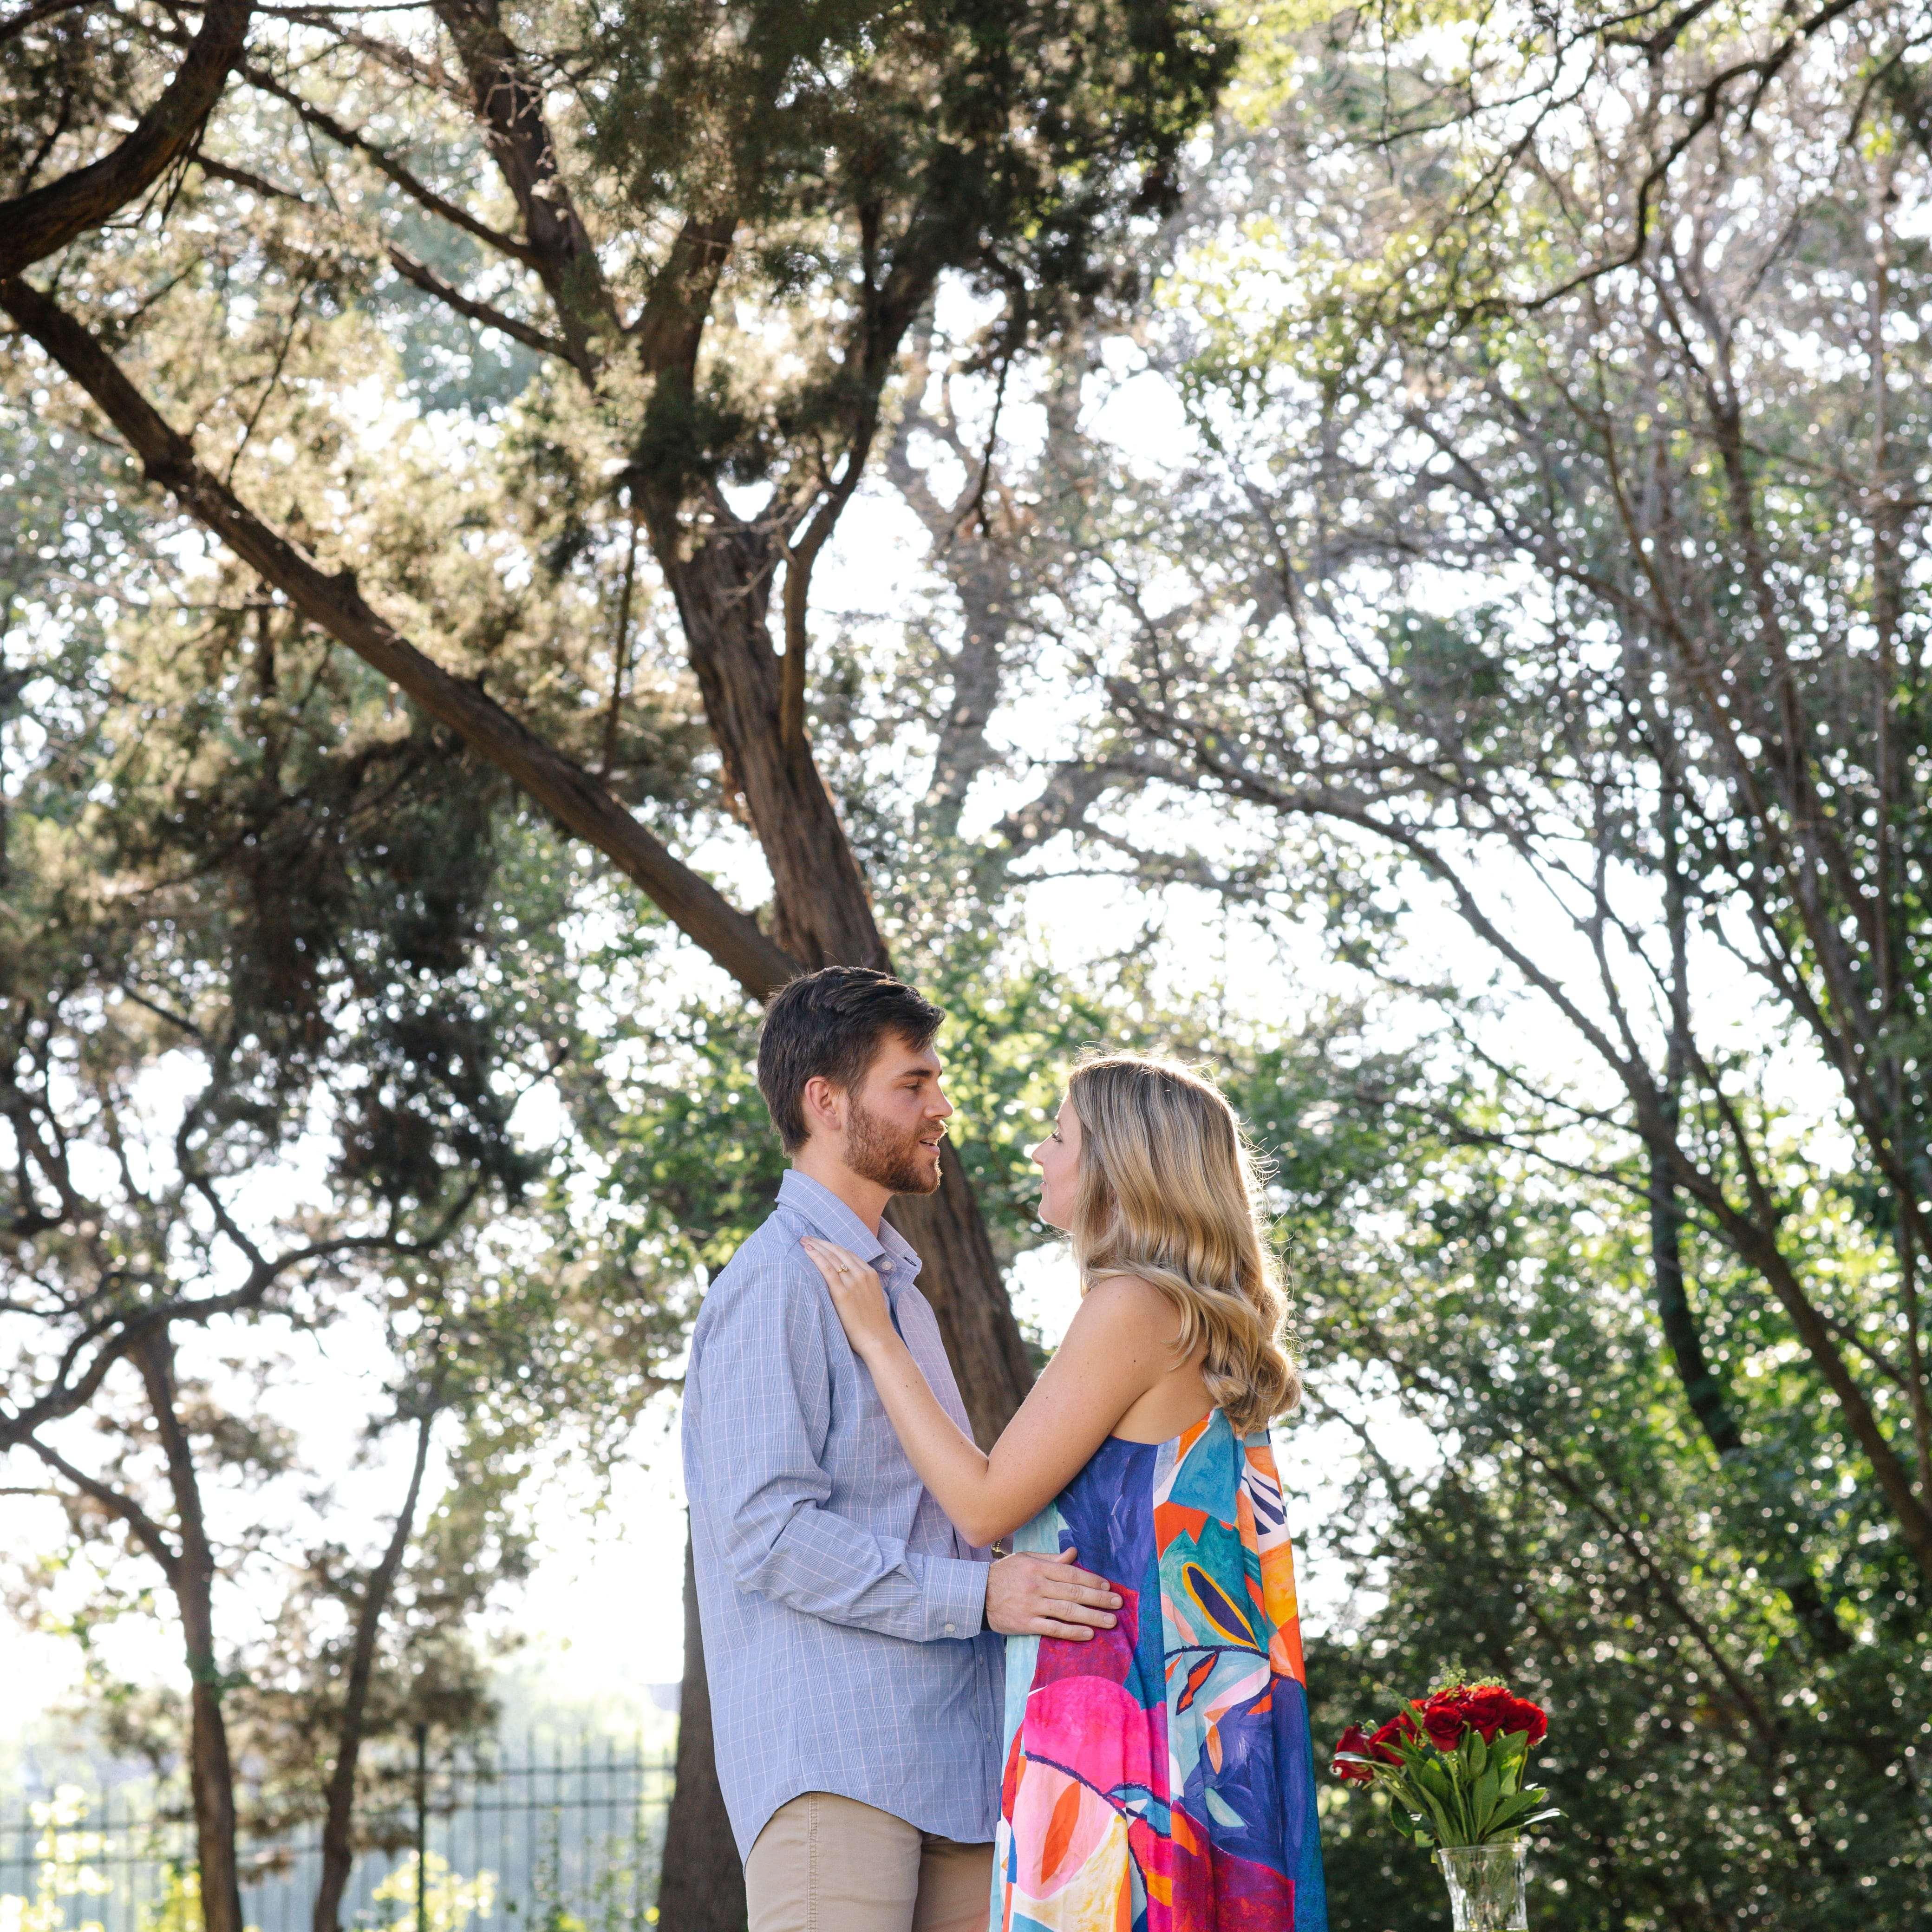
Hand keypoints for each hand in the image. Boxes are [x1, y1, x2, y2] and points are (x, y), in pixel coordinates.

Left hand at [800, 1236, 892, 1352]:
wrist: (878, 1339)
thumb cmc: (873, 1324)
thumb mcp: (872, 1297)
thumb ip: (861, 1287)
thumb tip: (847, 1284)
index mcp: (870, 1274)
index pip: (848, 1253)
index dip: (832, 1246)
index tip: (820, 1243)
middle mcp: (862, 1274)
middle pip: (838, 1251)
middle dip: (821, 1242)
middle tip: (807, 1237)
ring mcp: (853, 1282)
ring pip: (831, 1257)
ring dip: (816, 1246)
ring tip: (803, 1241)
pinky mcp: (842, 1293)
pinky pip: (827, 1269)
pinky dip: (816, 1257)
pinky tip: (807, 1252)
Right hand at [984, 1547, 1122, 1642]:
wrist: (976, 1595)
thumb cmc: (1003, 1575)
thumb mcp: (1026, 1560)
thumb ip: (1051, 1559)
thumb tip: (1074, 1553)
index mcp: (1038, 1568)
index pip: (1071, 1573)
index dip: (1091, 1580)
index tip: (1108, 1586)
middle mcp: (1037, 1585)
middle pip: (1074, 1592)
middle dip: (1098, 1598)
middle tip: (1117, 1604)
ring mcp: (1032, 1605)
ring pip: (1067, 1611)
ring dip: (1091, 1616)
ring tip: (1110, 1622)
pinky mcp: (1026, 1624)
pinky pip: (1053, 1628)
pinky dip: (1071, 1632)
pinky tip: (1087, 1634)